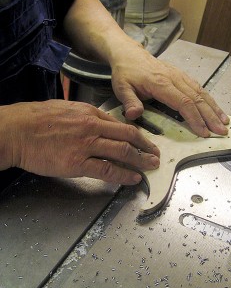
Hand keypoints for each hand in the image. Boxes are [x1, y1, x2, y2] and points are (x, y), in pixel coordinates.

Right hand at [0, 100, 159, 184]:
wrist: (17, 131)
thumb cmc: (37, 119)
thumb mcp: (66, 110)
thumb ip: (86, 117)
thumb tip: (101, 125)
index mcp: (89, 113)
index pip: (120, 124)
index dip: (136, 134)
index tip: (144, 141)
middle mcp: (92, 127)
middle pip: (127, 136)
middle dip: (145, 146)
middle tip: (156, 154)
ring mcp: (86, 145)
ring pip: (121, 151)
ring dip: (140, 160)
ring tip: (151, 166)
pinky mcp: (77, 163)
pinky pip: (106, 169)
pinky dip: (123, 174)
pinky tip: (133, 177)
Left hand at [111, 44, 229, 137]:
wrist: (129, 54)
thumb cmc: (126, 73)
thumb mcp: (121, 88)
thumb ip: (129, 102)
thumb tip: (134, 115)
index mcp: (161, 83)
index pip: (183, 102)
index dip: (195, 118)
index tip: (203, 132)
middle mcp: (174, 78)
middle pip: (197, 98)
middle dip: (211, 116)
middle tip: (222, 131)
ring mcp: (180, 76)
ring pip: (201, 92)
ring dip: (214, 108)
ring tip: (224, 122)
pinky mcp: (182, 75)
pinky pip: (199, 88)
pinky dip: (210, 100)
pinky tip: (216, 109)